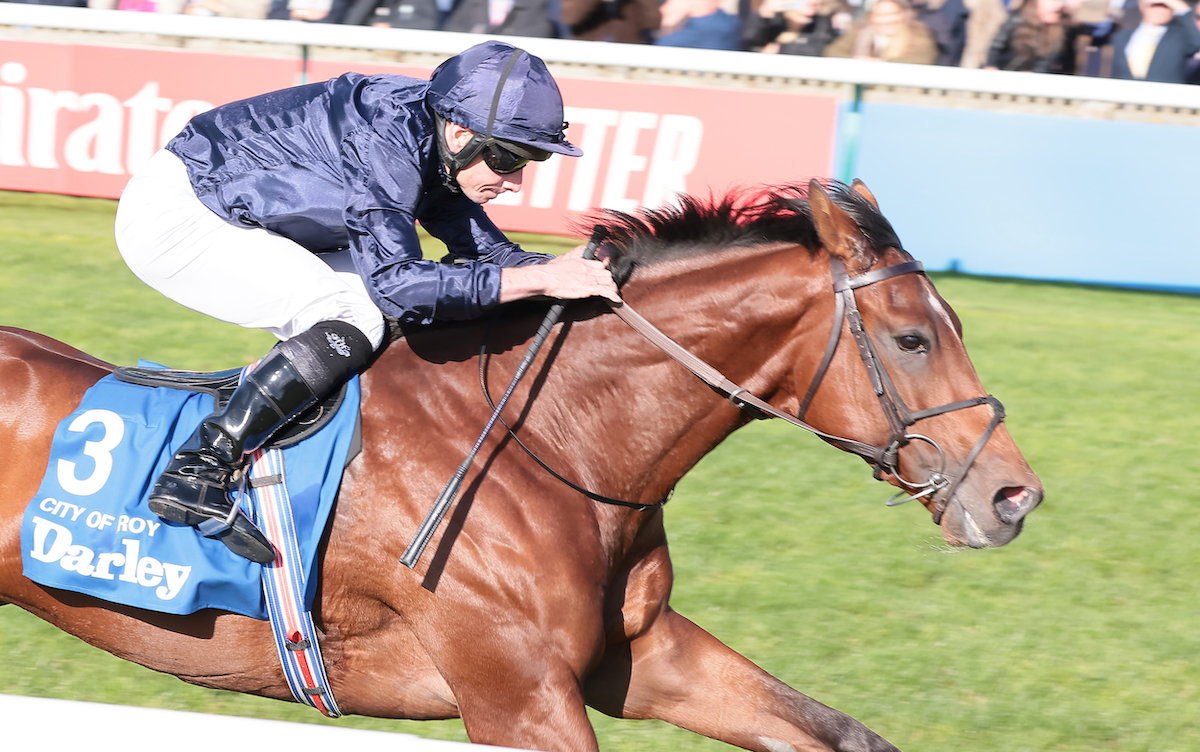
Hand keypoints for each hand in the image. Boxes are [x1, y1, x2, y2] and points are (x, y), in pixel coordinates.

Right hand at [499, 245, 620, 304]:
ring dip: (613, 288)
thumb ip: (573, 268)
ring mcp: (589, 279)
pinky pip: (605, 292)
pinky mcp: (588, 289)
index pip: (601, 265)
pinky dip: (613, 296)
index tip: (605, 277)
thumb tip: (574, 272)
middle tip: (610, 287)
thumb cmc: (552, 274)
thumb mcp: (565, 265)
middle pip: (607, 273)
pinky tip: (617, 300)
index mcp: (583, 263)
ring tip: (614, 294)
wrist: (547, 278)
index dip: (604, 272)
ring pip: (609, 282)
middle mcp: (588, 270)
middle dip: (610, 281)